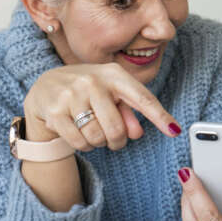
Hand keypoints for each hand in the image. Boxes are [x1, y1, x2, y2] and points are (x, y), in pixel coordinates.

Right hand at [23, 63, 180, 149]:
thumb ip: (127, 113)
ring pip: (97, 137)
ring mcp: (72, 95)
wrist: (46, 86)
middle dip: (117, 141)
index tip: (175, 130)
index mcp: (113, 74)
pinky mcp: (54, 111)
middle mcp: (93, 81)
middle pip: (117, 128)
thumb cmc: (87, 92)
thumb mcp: (110, 95)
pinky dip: (83, 146)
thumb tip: (136, 133)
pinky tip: (79, 134)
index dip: (160, 116)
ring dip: (98, 143)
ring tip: (92, 131)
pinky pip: (79, 142)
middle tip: (113, 140)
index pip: (142, 98)